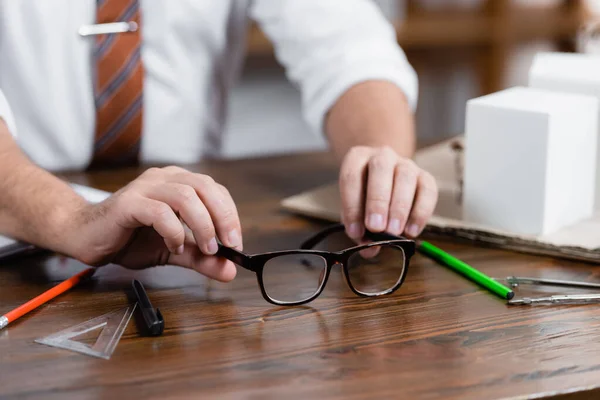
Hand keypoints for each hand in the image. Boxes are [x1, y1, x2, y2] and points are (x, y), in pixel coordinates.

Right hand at [68, 166, 241, 281]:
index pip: (216, 191)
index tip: (235, 243)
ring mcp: (146, 187)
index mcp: (178, 183)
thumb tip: (230, 271)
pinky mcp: (129, 203)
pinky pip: (160, 212)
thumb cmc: (129, 238)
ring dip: (203, 225)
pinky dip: (174, 232)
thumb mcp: (174, 251)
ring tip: (206, 249)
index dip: (230, 215)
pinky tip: (174, 246)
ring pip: (186, 196)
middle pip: (206, 187)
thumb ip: (201, 258)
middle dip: (224, 217)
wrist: (85, 237)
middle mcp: (164, 178)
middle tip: (229, 245)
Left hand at [339, 146, 437, 240]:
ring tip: (394, 232)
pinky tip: (412, 231)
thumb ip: (359, 228)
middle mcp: (382, 156)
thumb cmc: (365, 196)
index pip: (351, 177)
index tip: (355, 231)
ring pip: (405, 177)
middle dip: (378, 201)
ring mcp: (405, 164)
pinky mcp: (425, 176)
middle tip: (376, 228)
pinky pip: (428, 191)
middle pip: (380, 170)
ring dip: (399, 207)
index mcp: (357, 158)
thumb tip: (369, 249)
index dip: (352, 206)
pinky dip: (421, 213)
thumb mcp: (355, 209)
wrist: (385, 179)